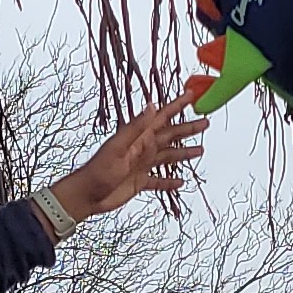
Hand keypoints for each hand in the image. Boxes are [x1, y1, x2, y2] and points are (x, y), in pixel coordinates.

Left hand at [50, 95, 209, 221]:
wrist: (86, 195)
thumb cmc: (98, 171)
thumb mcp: (118, 147)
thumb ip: (136, 127)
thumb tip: (152, 105)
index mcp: (138, 137)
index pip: (162, 117)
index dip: (177, 106)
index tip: (191, 96)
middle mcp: (142, 148)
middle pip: (170, 136)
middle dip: (187, 128)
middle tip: (205, 122)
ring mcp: (142, 165)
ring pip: (168, 156)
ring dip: (183, 152)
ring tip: (200, 149)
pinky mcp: (139, 182)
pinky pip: (158, 181)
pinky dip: (169, 181)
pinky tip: (180, 182)